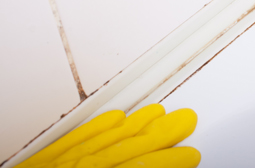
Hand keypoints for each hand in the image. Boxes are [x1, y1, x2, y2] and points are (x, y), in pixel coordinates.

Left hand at [16, 104, 199, 167]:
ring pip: (109, 137)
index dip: (170, 160)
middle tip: (185, 120)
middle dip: (162, 133)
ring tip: (159, 111)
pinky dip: (99, 126)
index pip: (142, 166)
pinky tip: (116, 115)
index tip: (190, 154)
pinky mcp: (46, 161)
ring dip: (137, 123)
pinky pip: (77, 137)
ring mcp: (66, 163)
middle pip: (131, 146)